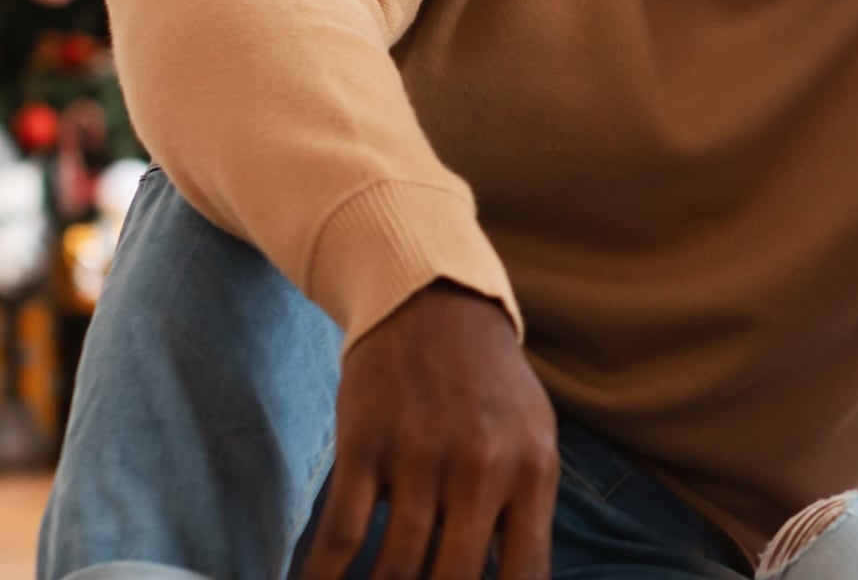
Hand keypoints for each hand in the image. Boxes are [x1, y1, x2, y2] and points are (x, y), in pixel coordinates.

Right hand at [300, 281, 557, 579]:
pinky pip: (342, 535)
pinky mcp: (365, 449)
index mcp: (532, 472)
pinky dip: (325, 576)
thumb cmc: (489, 383)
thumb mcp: (532, 437)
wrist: (432, 304)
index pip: (524, 573)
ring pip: (395, 567)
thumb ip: (523, 507)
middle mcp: (480, 470)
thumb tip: (511, 576)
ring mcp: (419, 460)